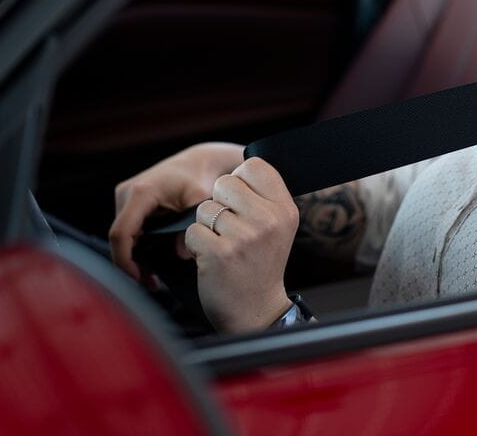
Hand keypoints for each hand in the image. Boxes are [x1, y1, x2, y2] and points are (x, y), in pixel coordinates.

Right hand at [109, 142, 244, 279]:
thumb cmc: (201, 179)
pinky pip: (127, 230)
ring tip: (153, 278)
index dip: (125, 261)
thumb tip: (181, 254)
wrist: (200, 162)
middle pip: (119, 238)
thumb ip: (191, 226)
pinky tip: (151, 262)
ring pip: (122, 236)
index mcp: (141, 192)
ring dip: (133, 257)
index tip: (140, 279)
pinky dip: (136, 247)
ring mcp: (125, 197)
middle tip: (152, 284)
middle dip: (131, 264)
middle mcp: (126, 193)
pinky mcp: (128, 202)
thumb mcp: (201, 201)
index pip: (121, 233)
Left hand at [184, 157, 299, 333]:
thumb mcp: (277, 227)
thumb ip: (263, 197)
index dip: (239, 179)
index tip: (241, 201)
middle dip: (219, 203)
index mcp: (285, 209)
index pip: (254, 165)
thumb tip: (241, 166)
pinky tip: (211, 258)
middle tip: (230, 228)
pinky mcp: (219, 254)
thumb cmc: (261, 264)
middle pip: (225, 182)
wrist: (256, 312)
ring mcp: (244, 237)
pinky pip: (191, 231)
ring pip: (205, 208)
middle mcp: (268, 220)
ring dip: (206, 226)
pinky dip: (195, 245)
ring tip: (223, 245)